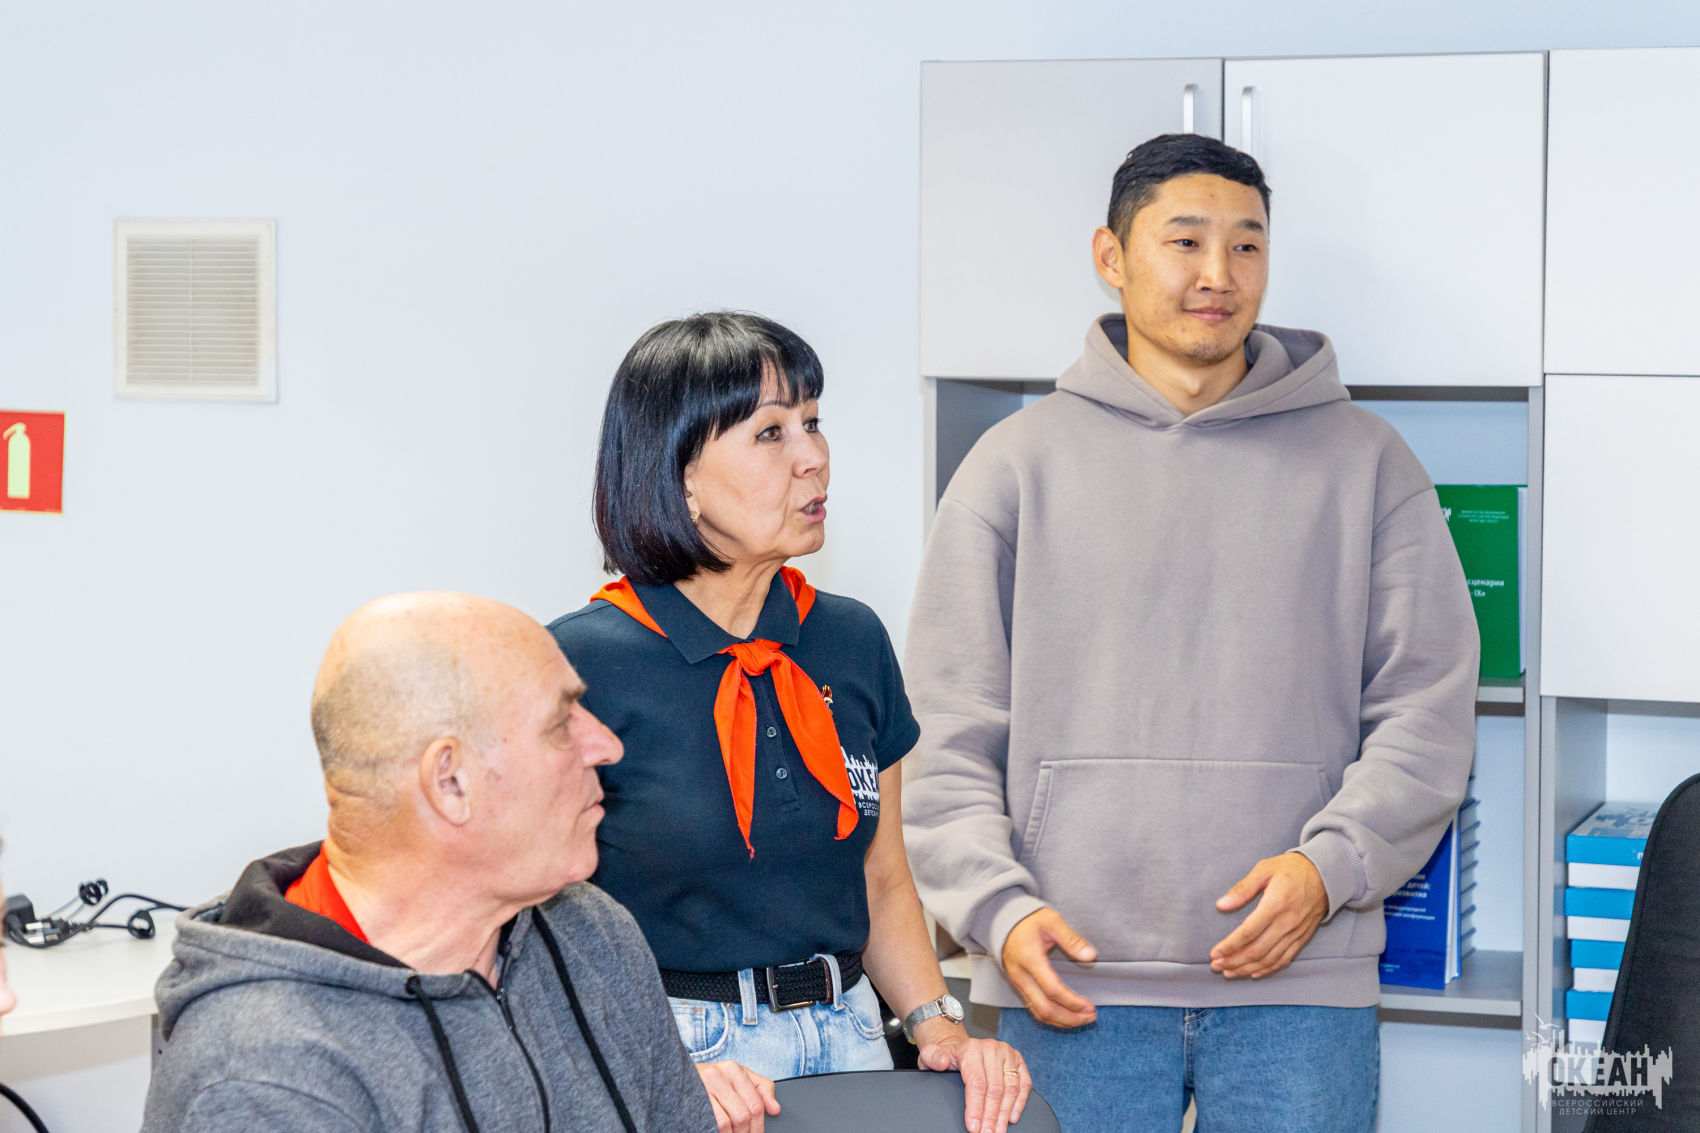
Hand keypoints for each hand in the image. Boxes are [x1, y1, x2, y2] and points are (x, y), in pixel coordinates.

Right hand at [696, 1061, 779, 1132]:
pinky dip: (718, 1132)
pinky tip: (719, 1131)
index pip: (755, 1104)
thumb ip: (761, 1089)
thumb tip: (775, 1109)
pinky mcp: (690, 1101)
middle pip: (742, 1116)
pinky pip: (710, 1124)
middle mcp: (717, 1076)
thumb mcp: (739, 1077)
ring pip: (726, 1123)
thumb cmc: (713, 1080)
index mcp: (734, 1069)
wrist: (679, 1076)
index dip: (759, 1127)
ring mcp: (701, 1088)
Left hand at [913, 1022, 1031, 1132]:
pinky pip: (1024, 1083)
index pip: (976, 1083)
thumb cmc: (948, 1057)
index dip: (976, 1108)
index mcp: (971, 1049)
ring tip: (999, 1131)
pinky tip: (1012, 1117)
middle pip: (995, 1089)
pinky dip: (1020, 1102)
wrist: (962, 1047)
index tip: (974, 1127)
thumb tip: (942, 1062)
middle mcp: (991, 1049)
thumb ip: (932, 1057)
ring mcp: (1007, 1054)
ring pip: (1011, 1088)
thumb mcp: (931, 1055)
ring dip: (1005, 1113)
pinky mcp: (1018, 1060)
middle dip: (991, 1116)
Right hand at [999, 907, 1096, 1028]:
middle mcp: (1021, 976)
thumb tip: (1090, 956)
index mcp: (1030, 960)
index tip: (1090, 1006)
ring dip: (1062, 1020)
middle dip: (1070, 1018)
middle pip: (1045, 1009)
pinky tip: (1066, 1016)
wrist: (1003, 921)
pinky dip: (1052, 1017)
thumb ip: (1071, 939)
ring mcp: (1018, 983)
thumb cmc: (1029, 920)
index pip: (1053, 990)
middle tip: (1091, 1016)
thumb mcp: (1051, 921)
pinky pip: (1034, 1009)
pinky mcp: (1018, 986)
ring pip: (1039, 1013)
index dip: (1073, 1002)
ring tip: (1083, 1018)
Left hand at [1211, 852, 1328, 978]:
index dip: (1230, 946)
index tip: (1215, 953)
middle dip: (1234, 961)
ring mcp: (1296, 933)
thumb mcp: (1264, 869)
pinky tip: (1253, 972)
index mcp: (1275, 905)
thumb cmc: (1291, 869)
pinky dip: (1268, 969)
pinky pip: (1284, 959)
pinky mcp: (1303, 938)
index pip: (1248, 933)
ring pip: (1270, 959)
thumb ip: (1242, 889)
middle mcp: (1287, 923)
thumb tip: (1221, 904)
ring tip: (1229, 972)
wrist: (1325, 874)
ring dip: (1247, 968)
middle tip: (1216, 965)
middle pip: (1257, 950)